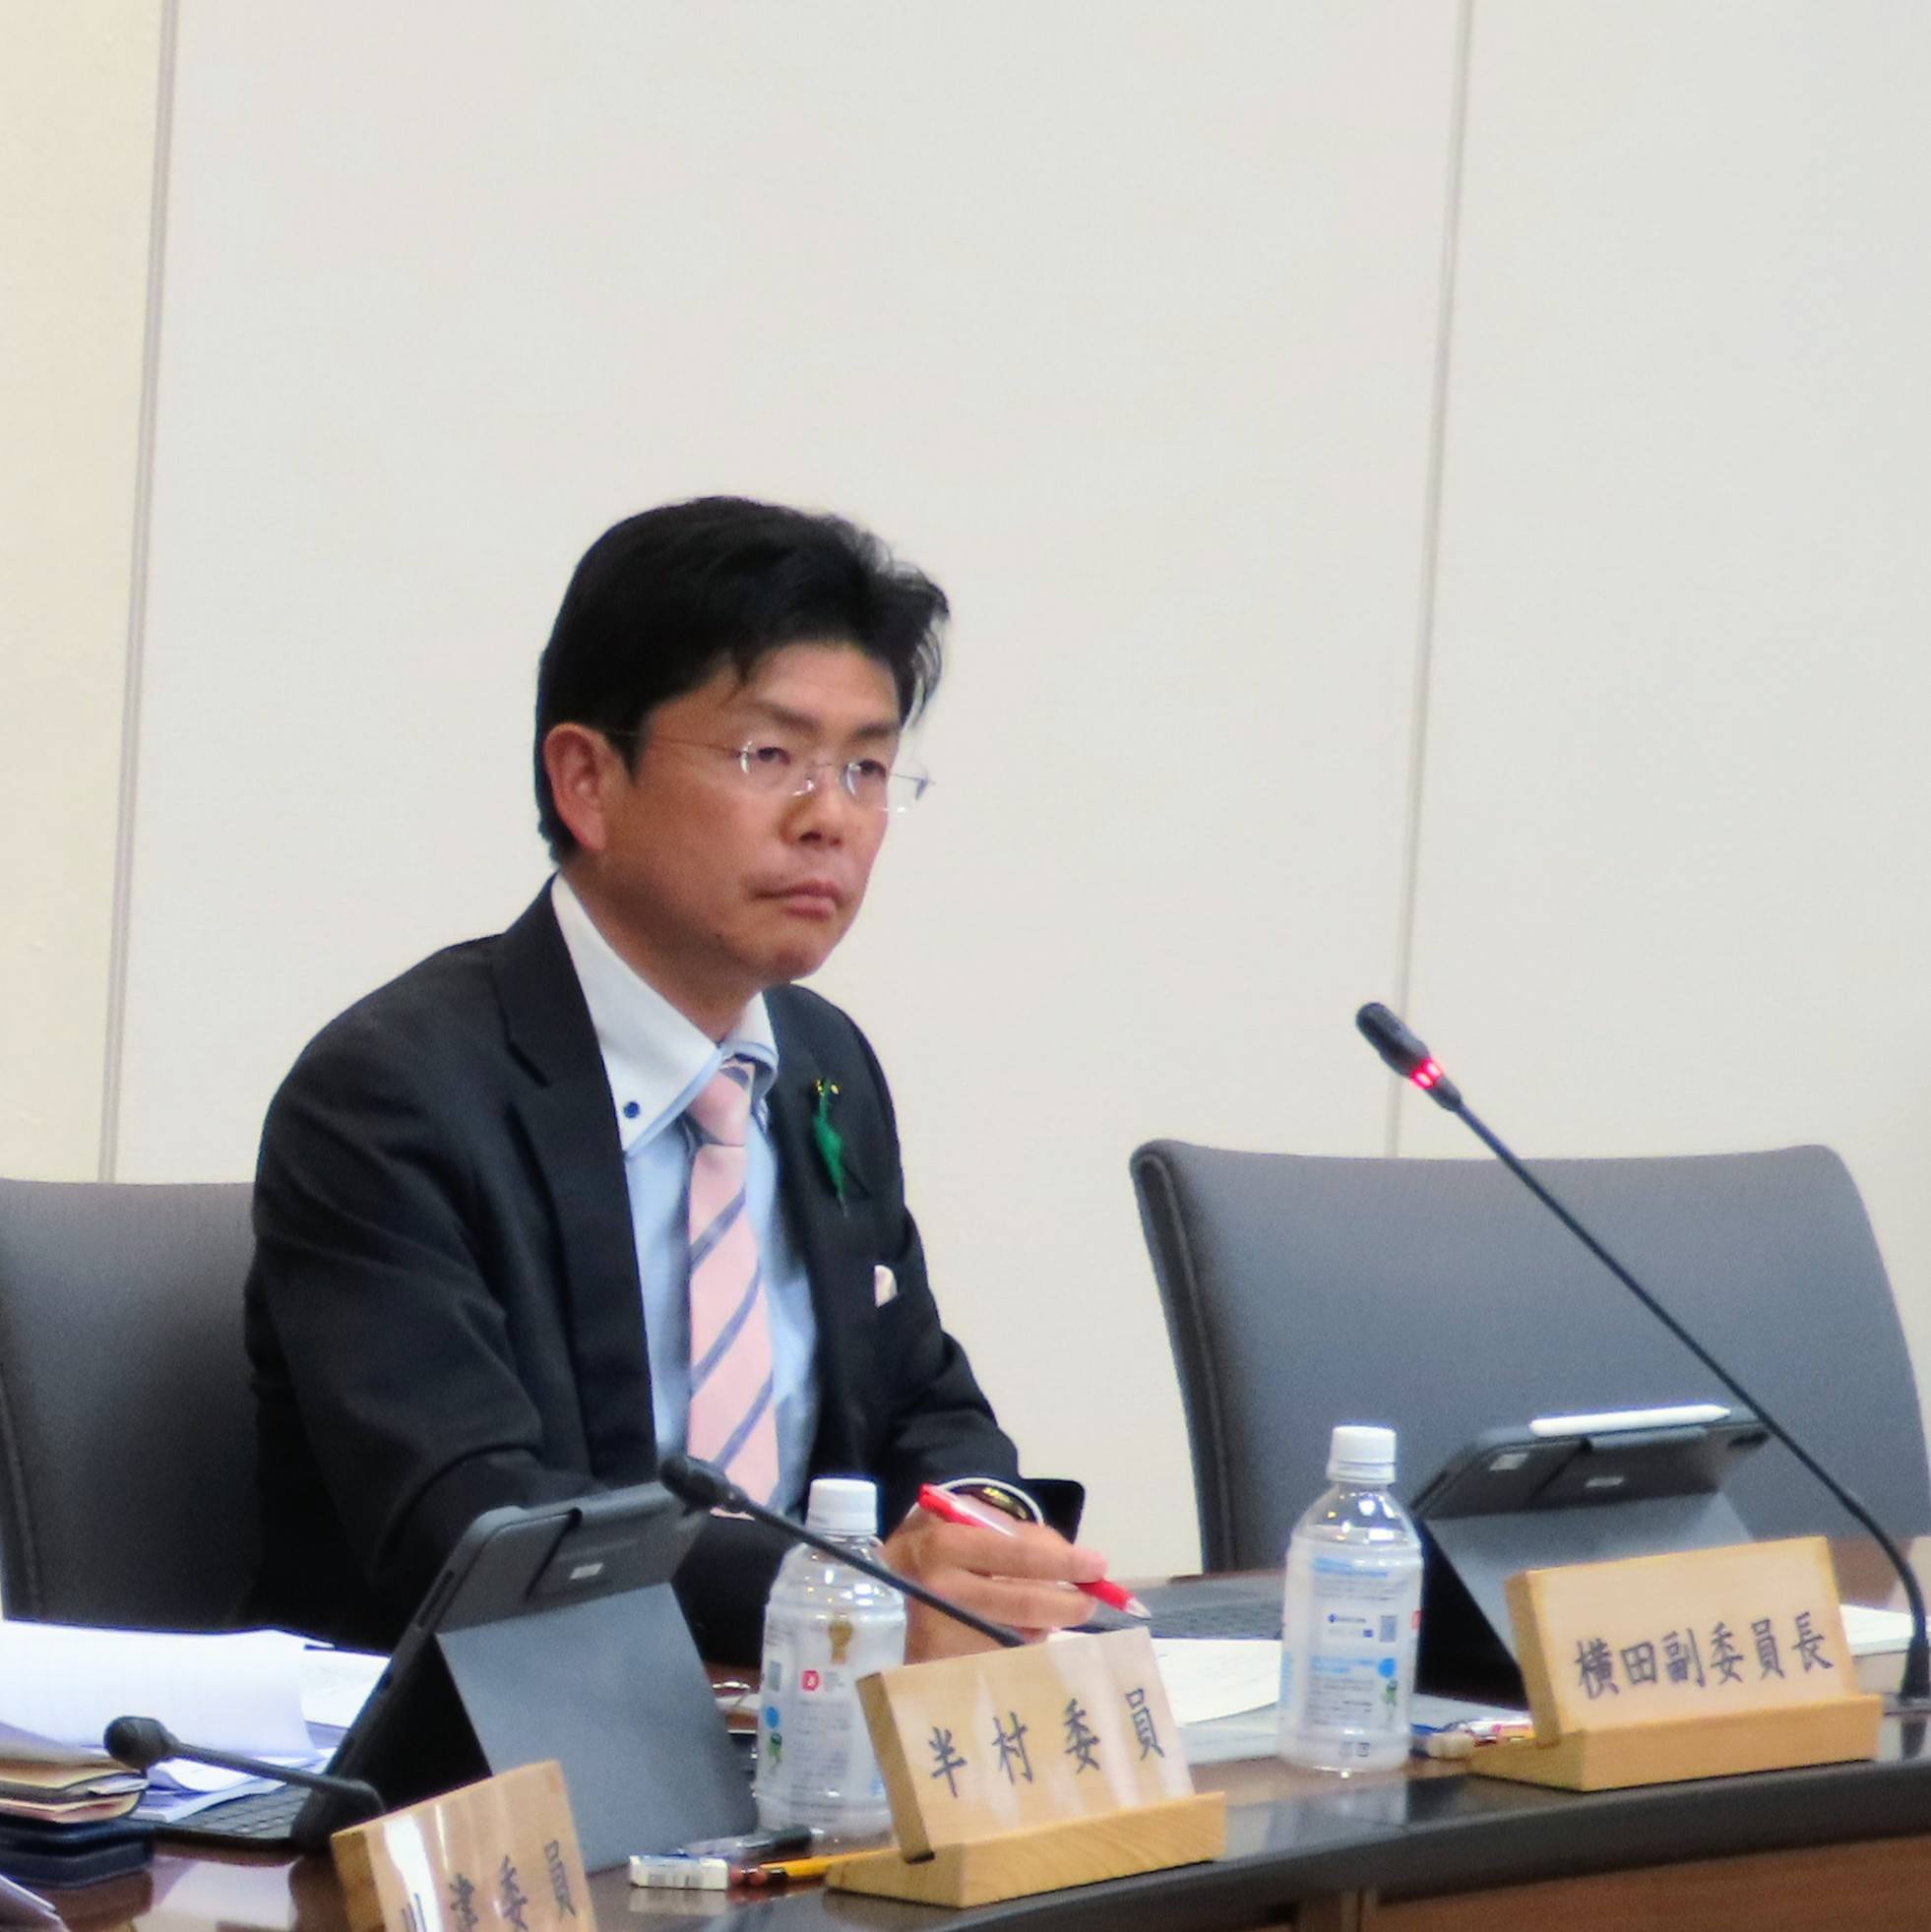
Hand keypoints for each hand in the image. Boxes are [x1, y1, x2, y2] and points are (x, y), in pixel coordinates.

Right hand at [883, 1506, 1111, 1661]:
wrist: (881, 1576)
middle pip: (1023, 1606)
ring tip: (1046, 1611)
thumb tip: (1069, 1561)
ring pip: (1017, 1636)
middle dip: (1067, 1604)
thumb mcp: (967, 1518)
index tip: (1098, 1566)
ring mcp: (940, 1635)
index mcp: (945, 1546)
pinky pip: (999, 1657)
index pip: (1018, 1556)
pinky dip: (1019, 1644)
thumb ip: (1016, 1534)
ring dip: (1043, 1625)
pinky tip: (1016, 1631)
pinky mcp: (940, 1668)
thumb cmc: (938, 1538)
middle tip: (1089, 1601)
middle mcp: (941, 1593)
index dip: (1064, 1563)